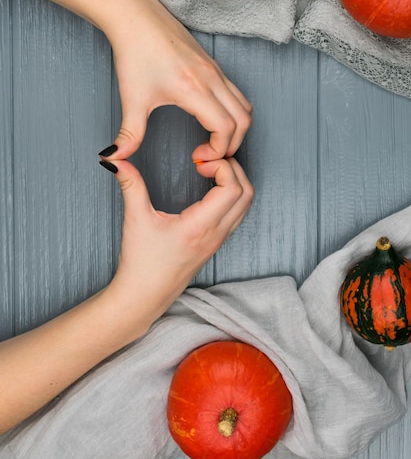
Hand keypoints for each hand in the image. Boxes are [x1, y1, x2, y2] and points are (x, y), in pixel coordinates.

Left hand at [100, 0, 252, 162]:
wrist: (135, 15)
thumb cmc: (134, 52)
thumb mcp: (131, 98)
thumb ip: (129, 134)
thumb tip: (114, 158)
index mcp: (194, 89)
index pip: (225, 128)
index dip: (218, 151)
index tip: (198, 157)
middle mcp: (211, 79)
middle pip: (243, 121)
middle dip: (231, 145)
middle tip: (208, 156)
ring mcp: (216, 70)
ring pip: (245, 106)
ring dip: (236, 128)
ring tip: (213, 140)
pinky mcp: (214, 65)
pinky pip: (237, 94)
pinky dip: (234, 113)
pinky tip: (210, 119)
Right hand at [106, 156, 253, 333]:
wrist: (144, 297)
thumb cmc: (141, 264)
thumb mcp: (135, 219)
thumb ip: (130, 185)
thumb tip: (114, 160)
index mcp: (200, 227)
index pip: (233, 188)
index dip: (222, 167)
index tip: (199, 163)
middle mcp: (215, 234)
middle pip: (247, 193)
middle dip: (233, 169)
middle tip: (208, 162)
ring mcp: (218, 240)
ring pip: (246, 205)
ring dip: (236, 182)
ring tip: (210, 172)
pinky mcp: (215, 244)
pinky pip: (237, 215)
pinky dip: (233, 196)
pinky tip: (210, 190)